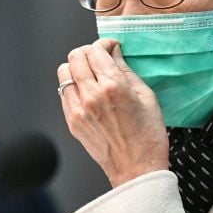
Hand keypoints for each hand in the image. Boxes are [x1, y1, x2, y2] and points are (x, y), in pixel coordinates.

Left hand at [57, 39, 168, 186]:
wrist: (137, 169)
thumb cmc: (148, 137)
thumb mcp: (147, 96)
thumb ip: (127, 71)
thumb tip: (114, 53)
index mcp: (113, 87)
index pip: (96, 50)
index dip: (105, 44)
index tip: (111, 47)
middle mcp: (92, 96)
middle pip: (76, 56)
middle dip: (89, 52)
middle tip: (100, 58)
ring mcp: (78, 109)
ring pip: (64, 71)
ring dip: (76, 67)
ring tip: (90, 74)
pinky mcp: (72, 121)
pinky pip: (63, 92)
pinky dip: (73, 86)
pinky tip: (87, 92)